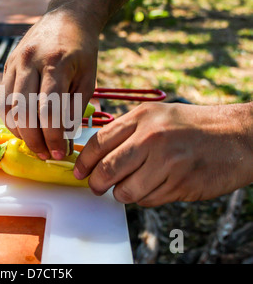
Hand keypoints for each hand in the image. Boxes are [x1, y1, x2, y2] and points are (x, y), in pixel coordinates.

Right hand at [0, 9, 98, 159]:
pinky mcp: (6, 66)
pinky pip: (2, 99)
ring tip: (35, 144)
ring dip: (20, 132)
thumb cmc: (82, 50)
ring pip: (8, 108)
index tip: (61, 153)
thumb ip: (74, 108)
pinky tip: (23, 128)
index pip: (48, 111)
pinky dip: (10, 119)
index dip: (53, 138)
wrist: (67, 17)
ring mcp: (14, 63)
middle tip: (46, 155)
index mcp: (55, 64)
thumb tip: (61, 137)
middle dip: (34, 140)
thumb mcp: (88, 78)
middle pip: (23, 112)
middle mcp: (29, 62)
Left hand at [74, 102, 252, 206]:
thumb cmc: (192, 126)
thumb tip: (95, 156)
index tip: (79, 172)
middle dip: (96, 184)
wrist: (238, 136)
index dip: (84, 161)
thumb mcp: (157, 116)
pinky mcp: (181, 183)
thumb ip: (127, 132)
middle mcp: (152, 137)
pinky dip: (145, 198)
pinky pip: (148, 200)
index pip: (99, 142)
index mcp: (142, 117)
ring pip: (126, 191)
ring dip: (123, 193)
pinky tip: (157, 185)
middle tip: (97, 187)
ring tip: (133, 185)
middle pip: (107, 170)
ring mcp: (168, 161)